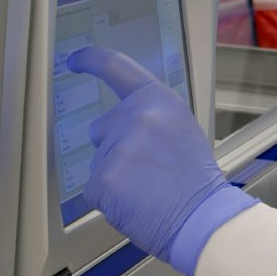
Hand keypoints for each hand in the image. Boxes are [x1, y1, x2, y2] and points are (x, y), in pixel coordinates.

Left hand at [69, 47, 255, 275]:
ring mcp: (118, 147)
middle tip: (145, 168)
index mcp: (158, 100)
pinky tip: (135, 201)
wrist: (201, 215)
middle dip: (114, 148)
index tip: (75, 60)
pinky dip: (109, 198)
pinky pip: (94, 187)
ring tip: (147, 187)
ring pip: (98, 161)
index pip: (117, 68)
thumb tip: (121, 123)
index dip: (91, 60)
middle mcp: (136, 116)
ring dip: (114, 175)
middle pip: (101, 128)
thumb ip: (151, 118)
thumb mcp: (181, 130)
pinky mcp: (103, 178)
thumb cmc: (196, 179)